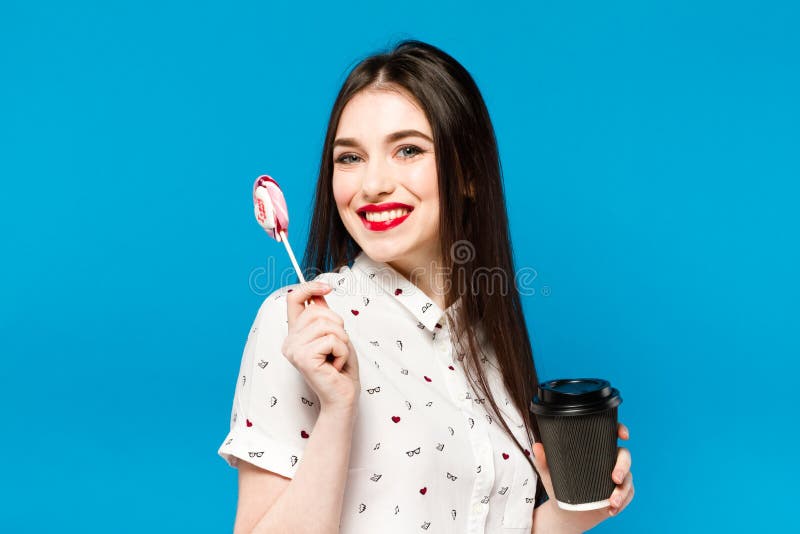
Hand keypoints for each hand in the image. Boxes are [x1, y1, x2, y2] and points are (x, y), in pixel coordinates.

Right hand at [281, 281, 360, 411]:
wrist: (342, 396)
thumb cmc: (340, 368)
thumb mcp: (334, 335)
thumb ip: (324, 316)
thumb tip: (319, 293)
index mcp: (295, 333)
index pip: (294, 299)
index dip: (309, 287)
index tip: (327, 287)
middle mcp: (289, 341)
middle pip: (317, 312)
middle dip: (338, 326)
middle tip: (338, 347)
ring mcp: (293, 350)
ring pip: (326, 325)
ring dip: (342, 341)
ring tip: (337, 357)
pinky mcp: (303, 358)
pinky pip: (331, 340)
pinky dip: (342, 352)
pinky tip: (336, 365)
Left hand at [531, 422, 633, 531]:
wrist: (566, 511)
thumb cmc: (560, 485)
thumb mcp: (550, 473)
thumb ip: (544, 460)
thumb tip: (537, 446)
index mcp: (596, 449)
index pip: (611, 434)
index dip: (620, 430)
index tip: (624, 435)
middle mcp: (609, 461)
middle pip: (625, 457)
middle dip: (623, 467)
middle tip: (615, 478)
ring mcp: (618, 478)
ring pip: (628, 479)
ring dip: (623, 492)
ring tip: (612, 502)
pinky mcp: (621, 494)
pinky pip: (628, 496)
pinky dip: (622, 503)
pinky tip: (612, 510)